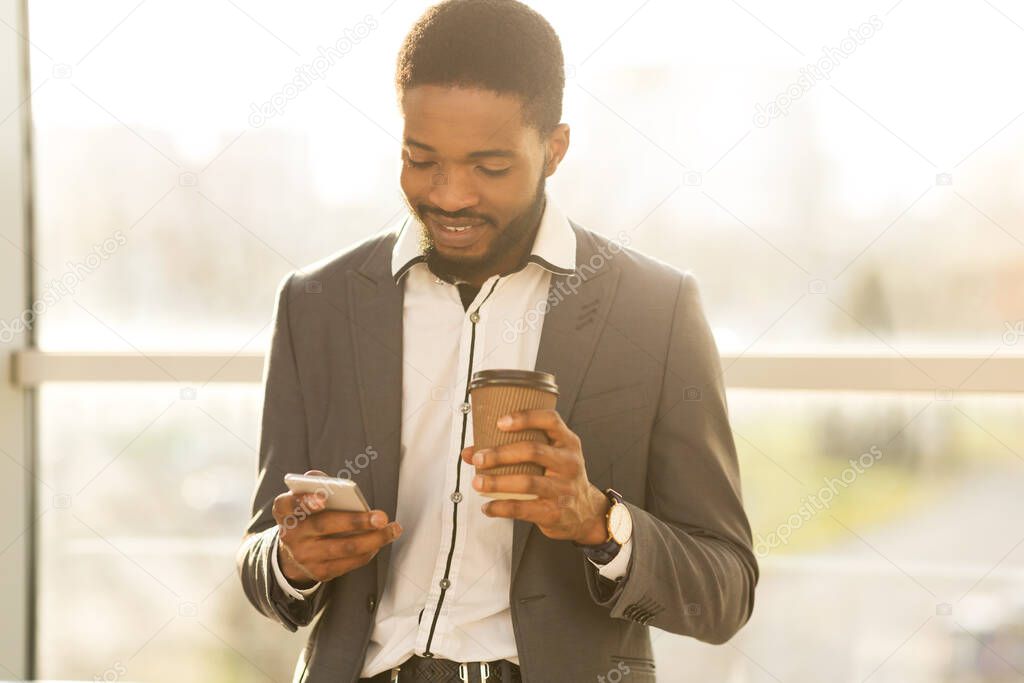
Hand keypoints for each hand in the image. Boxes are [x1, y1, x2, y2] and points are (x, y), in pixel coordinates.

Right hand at [272, 470, 402, 585]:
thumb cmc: (307, 515)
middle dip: (356, 521)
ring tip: (392, 530)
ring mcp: (304, 556)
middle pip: (325, 526)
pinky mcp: (318, 572)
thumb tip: (332, 482)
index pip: (288, 503)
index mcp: (284, 510)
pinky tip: (380, 542)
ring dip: (372, 539)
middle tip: (381, 517)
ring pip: (342, 548)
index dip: (305, 500)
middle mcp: (290, 534)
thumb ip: (315, 484)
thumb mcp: (303, 497)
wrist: (294, 551)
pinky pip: (348, 563)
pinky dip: (367, 552)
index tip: (324, 498)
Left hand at [460, 410, 609, 544]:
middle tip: (479, 457)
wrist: (585, 513)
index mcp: (568, 442)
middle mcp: (569, 462)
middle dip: (501, 453)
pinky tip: (487, 506)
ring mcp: (564, 488)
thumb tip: (470, 452)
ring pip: (528, 482)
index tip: (500, 422)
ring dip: (497, 482)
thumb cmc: (559, 478)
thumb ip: (515, 450)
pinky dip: (501, 508)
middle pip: (533, 450)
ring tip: (477, 482)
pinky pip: (524, 509)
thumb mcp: (549, 458)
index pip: (550, 420)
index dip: (525, 417)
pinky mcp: (555, 512)